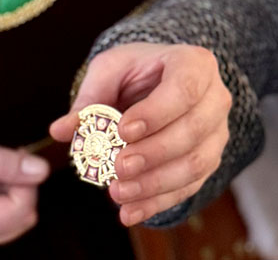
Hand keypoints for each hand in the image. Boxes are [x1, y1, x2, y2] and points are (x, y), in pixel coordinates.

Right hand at [0, 123, 49, 255]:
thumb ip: (0, 161)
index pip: (20, 210)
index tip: (13, 153)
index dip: (24, 179)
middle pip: (22, 218)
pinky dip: (1, 196)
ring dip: (11, 191)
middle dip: (19, 186)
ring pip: (16, 219)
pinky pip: (3, 219)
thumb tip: (40, 170)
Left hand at [48, 43, 230, 226]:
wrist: (158, 81)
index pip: (184, 88)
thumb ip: (89, 98)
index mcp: (194, 65)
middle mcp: (215, 99)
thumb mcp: (109, 70)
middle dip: (153, 153)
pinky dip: (158, 202)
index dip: (156, 112)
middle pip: (193, 131)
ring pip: (196, 164)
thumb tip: (60, 130)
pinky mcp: (209, 161)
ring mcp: (217, 133)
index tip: (123, 130)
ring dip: (156, 184)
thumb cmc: (135, 71)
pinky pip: (188, 187)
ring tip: (118, 193)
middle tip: (118, 167)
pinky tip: (130, 212)